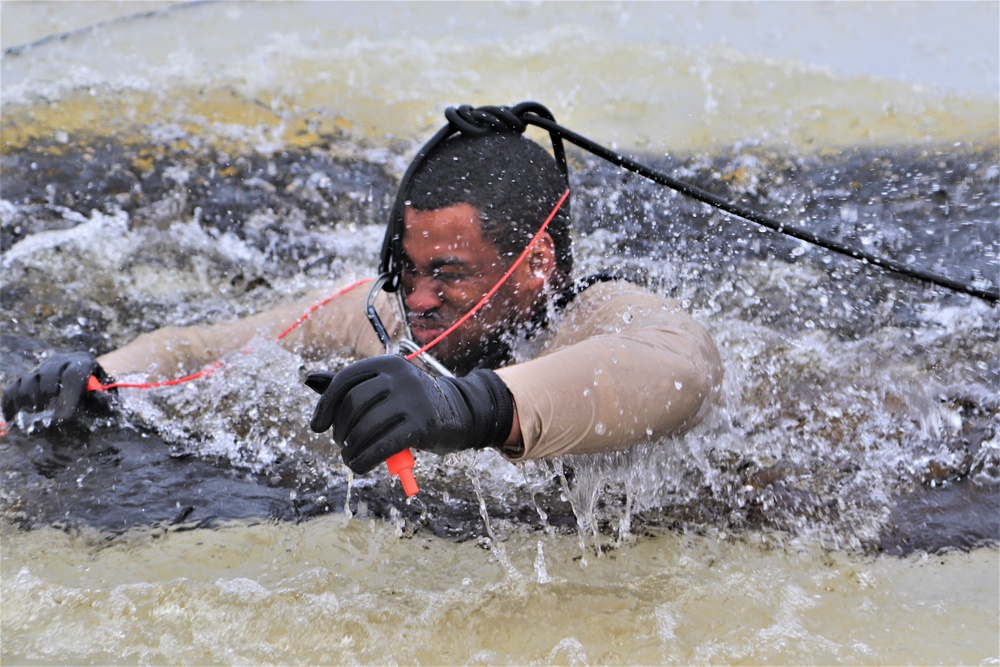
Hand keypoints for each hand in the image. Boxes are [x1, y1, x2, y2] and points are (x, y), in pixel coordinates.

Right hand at [2, 352, 115, 422]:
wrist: (89, 377)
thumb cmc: (99, 391)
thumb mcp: (108, 395)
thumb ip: (105, 400)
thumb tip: (99, 402)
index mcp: (84, 362)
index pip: (73, 376)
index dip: (67, 397)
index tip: (63, 418)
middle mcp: (62, 361)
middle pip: (48, 377)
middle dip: (48, 398)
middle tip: (50, 415)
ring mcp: (43, 367)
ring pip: (29, 381)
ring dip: (31, 399)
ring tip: (37, 412)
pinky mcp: (30, 375)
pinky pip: (15, 387)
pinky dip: (12, 402)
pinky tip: (14, 417)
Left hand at [306, 355, 513, 474]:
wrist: (459, 412)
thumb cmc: (411, 403)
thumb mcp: (384, 388)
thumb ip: (351, 386)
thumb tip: (308, 380)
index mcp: (387, 364)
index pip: (346, 380)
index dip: (326, 406)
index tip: (317, 427)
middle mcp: (400, 377)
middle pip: (354, 405)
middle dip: (342, 430)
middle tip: (342, 445)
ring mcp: (414, 399)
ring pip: (367, 428)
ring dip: (351, 449)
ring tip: (350, 458)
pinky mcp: (424, 425)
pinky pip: (384, 445)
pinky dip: (366, 459)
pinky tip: (360, 465)